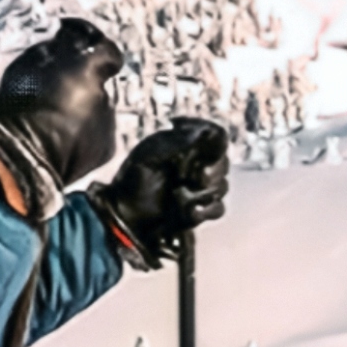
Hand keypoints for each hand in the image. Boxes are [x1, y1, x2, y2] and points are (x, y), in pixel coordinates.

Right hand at [0, 18, 121, 219]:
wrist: (22, 161)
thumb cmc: (17, 111)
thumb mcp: (27, 66)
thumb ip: (54, 50)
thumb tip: (69, 39)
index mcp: (88, 72)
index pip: (106, 47)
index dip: (90, 40)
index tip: (75, 39)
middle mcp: (106, 96)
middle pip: (98, 80)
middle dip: (80, 80)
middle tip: (52, 89)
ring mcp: (109, 124)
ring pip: (97, 107)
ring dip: (81, 108)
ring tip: (52, 119)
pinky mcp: (107, 148)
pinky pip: (97, 131)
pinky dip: (83, 131)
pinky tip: (61, 138)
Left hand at [90, 117, 229, 267]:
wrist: (124, 215)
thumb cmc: (131, 182)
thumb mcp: (149, 156)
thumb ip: (176, 143)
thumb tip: (202, 131)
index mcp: (185, 146)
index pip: (215, 136)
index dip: (216, 141)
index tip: (205, 148)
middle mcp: (195, 165)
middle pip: (223, 161)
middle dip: (213, 169)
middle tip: (198, 176)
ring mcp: (198, 188)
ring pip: (222, 185)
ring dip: (207, 190)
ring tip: (184, 194)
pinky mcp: (198, 209)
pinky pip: (218, 208)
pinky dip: (209, 210)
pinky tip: (191, 211)